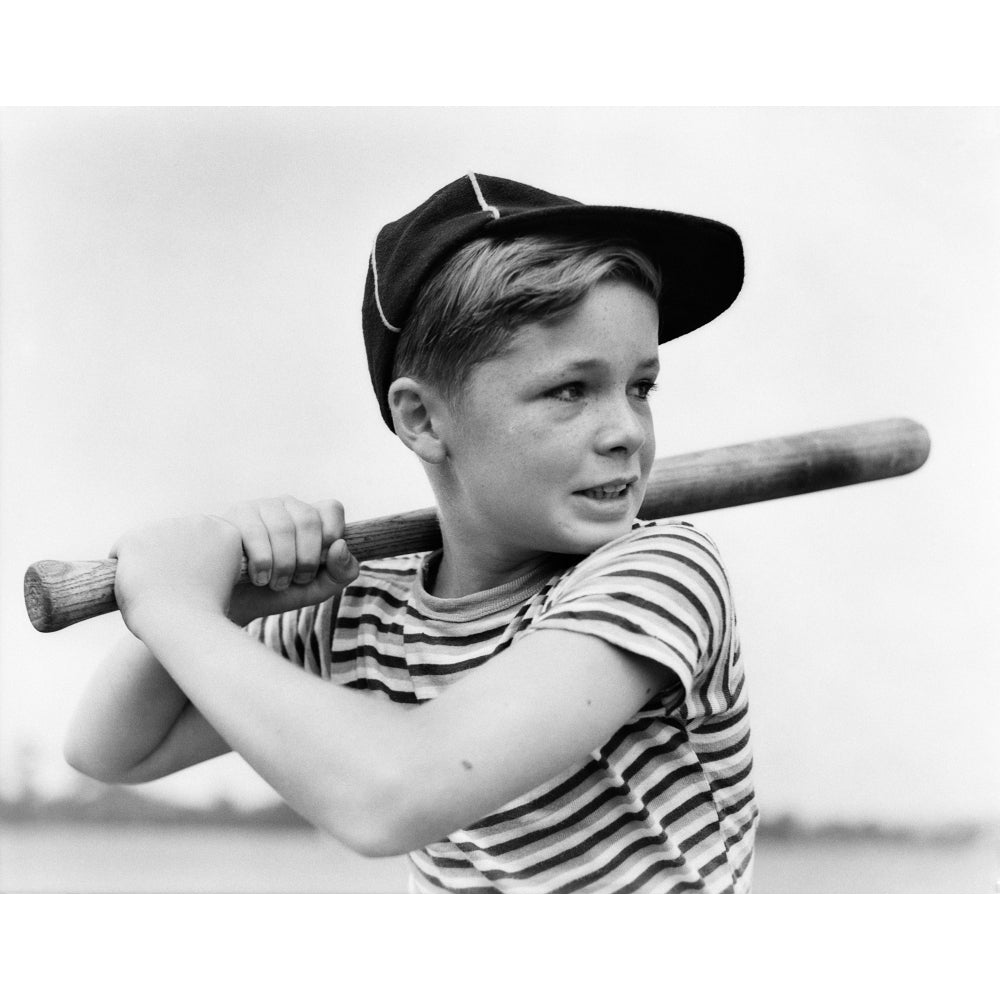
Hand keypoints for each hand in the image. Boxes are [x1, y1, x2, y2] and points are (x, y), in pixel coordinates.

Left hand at [111, 514, 245, 632]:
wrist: (181, 623)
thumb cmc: (203, 613)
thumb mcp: (220, 580)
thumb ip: (209, 560)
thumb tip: (189, 558)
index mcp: (227, 532)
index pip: (204, 540)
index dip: (197, 563)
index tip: (198, 584)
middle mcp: (199, 522)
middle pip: (176, 537)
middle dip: (171, 557)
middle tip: (175, 589)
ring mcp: (166, 525)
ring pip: (149, 542)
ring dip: (149, 561)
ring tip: (157, 591)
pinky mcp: (136, 535)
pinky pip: (122, 551)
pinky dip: (124, 569)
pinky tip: (137, 587)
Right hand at [222, 496, 359, 624]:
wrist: (235, 604)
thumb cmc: (276, 592)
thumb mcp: (317, 588)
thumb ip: (341, 572)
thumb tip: (340, 546)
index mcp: (310, 517)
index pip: (332, 508)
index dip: (331, 535)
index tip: (321, 562)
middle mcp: (286, 506)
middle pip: (308, 520)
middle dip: (306, 559)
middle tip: (295, 580)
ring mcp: (260, 506)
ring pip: (283, 527)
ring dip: (283, 564)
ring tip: (274, 583)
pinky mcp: (235, 515)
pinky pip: (255, 532)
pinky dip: (263, 562)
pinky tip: (259, 577)